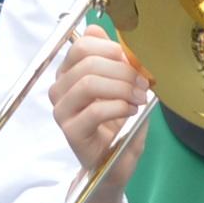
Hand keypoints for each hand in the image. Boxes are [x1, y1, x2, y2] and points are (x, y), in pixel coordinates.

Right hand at [50, 29, 151, 187]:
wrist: (116, 161)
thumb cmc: (120, 123)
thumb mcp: (124, 87)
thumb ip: (119, 62)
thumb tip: (116, 40)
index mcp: (70, 72)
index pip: (82, 45)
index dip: (111, 48)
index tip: (134, 61)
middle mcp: (60, 88)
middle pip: (87, 62)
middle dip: (122, 69)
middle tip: (143, 82)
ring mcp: (62, 109)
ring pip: (88, 83)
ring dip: (121, 88)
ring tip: (139, 98)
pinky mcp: (70, 130)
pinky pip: (94, 110)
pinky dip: (119, 107)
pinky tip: (132, 111)